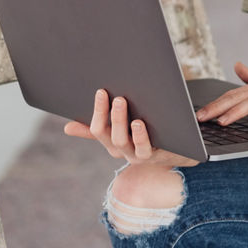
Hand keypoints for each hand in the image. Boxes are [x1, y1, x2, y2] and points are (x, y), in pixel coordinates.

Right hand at [63, 89, 199, 167]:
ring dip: (120, 121)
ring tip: (121, 103)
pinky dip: (140, 136)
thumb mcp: (122, 129)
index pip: (96, 129)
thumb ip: (97, 128)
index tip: (100, 90)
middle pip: (107, 134)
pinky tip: (139, 123)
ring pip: (122, 141)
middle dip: (107, 113)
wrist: (180, 151)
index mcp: (111, 142)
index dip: (97, 110)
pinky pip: (144, 148)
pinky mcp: (154, 157)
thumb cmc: (148, 134)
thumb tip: (67, 127)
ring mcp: (136, 155)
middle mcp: (120, 151)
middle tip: (112, 94)